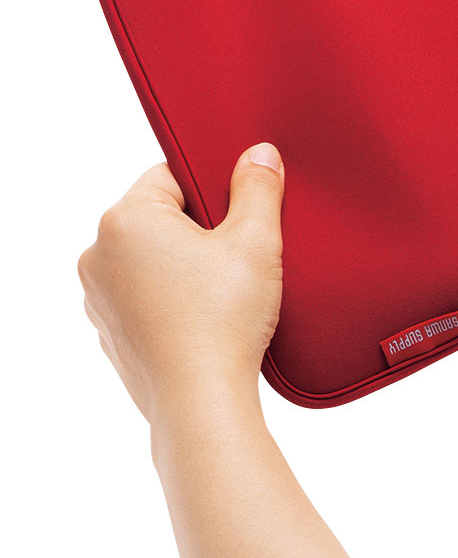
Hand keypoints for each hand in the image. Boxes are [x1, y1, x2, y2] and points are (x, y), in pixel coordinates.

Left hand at [78, 143, 284, 422]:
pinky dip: (175, 298)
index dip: (214, 188)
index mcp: (124, 219)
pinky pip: (147, 295)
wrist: (202, 402)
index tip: (240, 213)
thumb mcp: (255, 239)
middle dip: (202, 227)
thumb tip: (259, 154)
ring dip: (187, 263)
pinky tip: (209, 316)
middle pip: (162, 216)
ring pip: (153, 257)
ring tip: (226, 288)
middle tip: (240, 252)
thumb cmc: (223, 320)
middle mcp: (98, 255)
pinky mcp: (111, 333)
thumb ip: (258, 186)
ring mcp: (99, 298)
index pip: (171, 174)